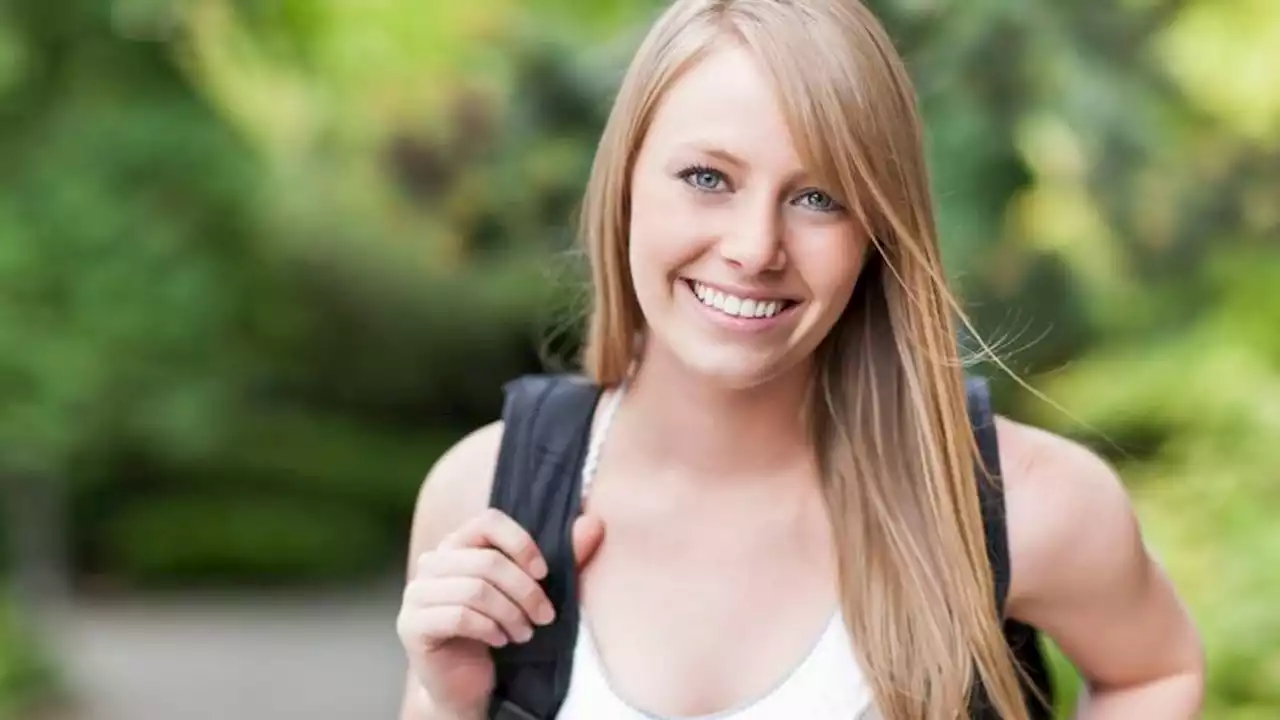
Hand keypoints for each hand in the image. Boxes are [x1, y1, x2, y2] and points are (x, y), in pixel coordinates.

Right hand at [397, 508, 604, 715]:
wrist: (469, 684)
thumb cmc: (502, 630)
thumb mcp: (536, 592)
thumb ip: (564, 558)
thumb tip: (593, 523)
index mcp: (458, 545)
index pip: (488, 521)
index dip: (521, 543)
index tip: (545, 573)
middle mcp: (432, 563)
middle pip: (487, 560)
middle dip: (525, 591)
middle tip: (545, 617)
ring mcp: (417, 593)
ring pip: (475, 589)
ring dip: (510, 614)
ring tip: (524, 633)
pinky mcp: (411, 625)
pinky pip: (459, 616)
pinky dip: (489, 629)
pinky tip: (500, 641)